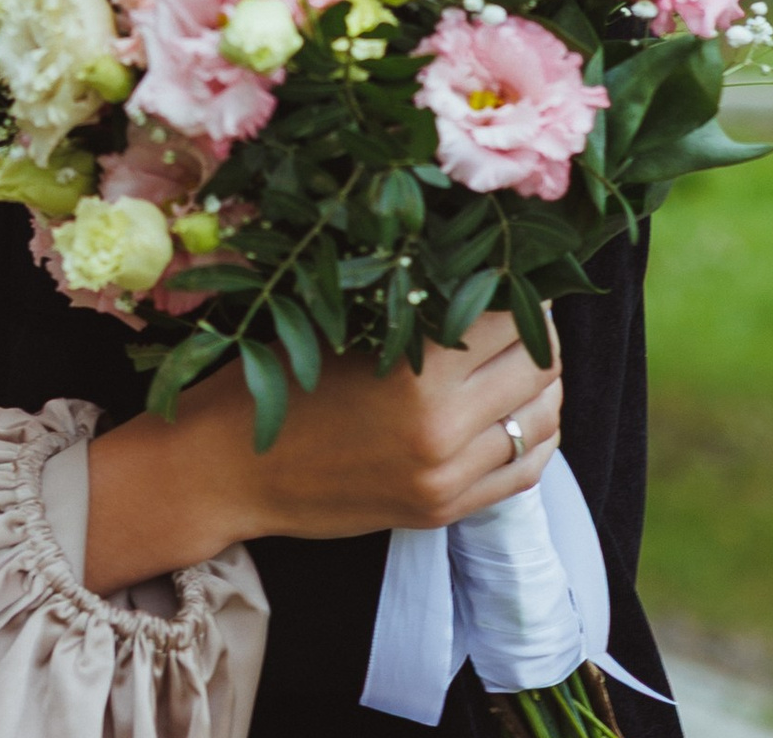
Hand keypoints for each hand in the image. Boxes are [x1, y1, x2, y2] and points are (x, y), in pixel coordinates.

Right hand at [80, 312, 560, 592]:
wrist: (228, 467)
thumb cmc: (272, 374)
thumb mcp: (337, 322)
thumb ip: (406, 302)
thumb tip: (469, 261)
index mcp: (416, 371)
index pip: (507, 317)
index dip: (517, 286)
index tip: (511, 268)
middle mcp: (443, 429)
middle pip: (537, 368)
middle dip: (538, 331)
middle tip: (525, 306)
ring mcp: (448, 478)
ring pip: (541, 421)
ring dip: (544, 385)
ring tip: (526, 357)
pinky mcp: (444, 511)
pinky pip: (525, 473)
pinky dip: (536, 437)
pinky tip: (519, 413)